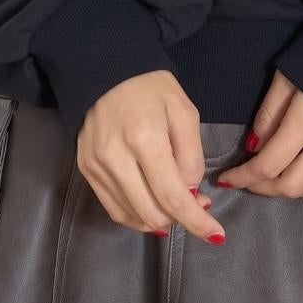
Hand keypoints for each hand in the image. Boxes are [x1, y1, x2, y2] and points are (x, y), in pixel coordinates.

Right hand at [76, 70, 224, 242]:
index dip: (196, 220)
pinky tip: (153, 204)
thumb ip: (191, 156)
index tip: (216, 234)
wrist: (105, 69)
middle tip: (197, 203)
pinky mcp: (86, 170)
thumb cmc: (150, 87)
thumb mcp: (184, 111)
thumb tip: (190, 194)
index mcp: (144, 137)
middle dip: (180, 218)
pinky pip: (115, 209)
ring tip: (176, 200)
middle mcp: (115, 156)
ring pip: (133, 216)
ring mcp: (96, 166)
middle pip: (152, 212)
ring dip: (161, 219)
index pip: (172, 195)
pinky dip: (139, 215)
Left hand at [214, 69, 302, 197]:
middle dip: (264, 189)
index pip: (269, 164)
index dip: (244, 177)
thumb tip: (255, 146)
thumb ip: (269, 113)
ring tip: (273, 178)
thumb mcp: (286, 75)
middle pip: (293, 185)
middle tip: (247, 180)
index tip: (226, 179)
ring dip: (291, 189)